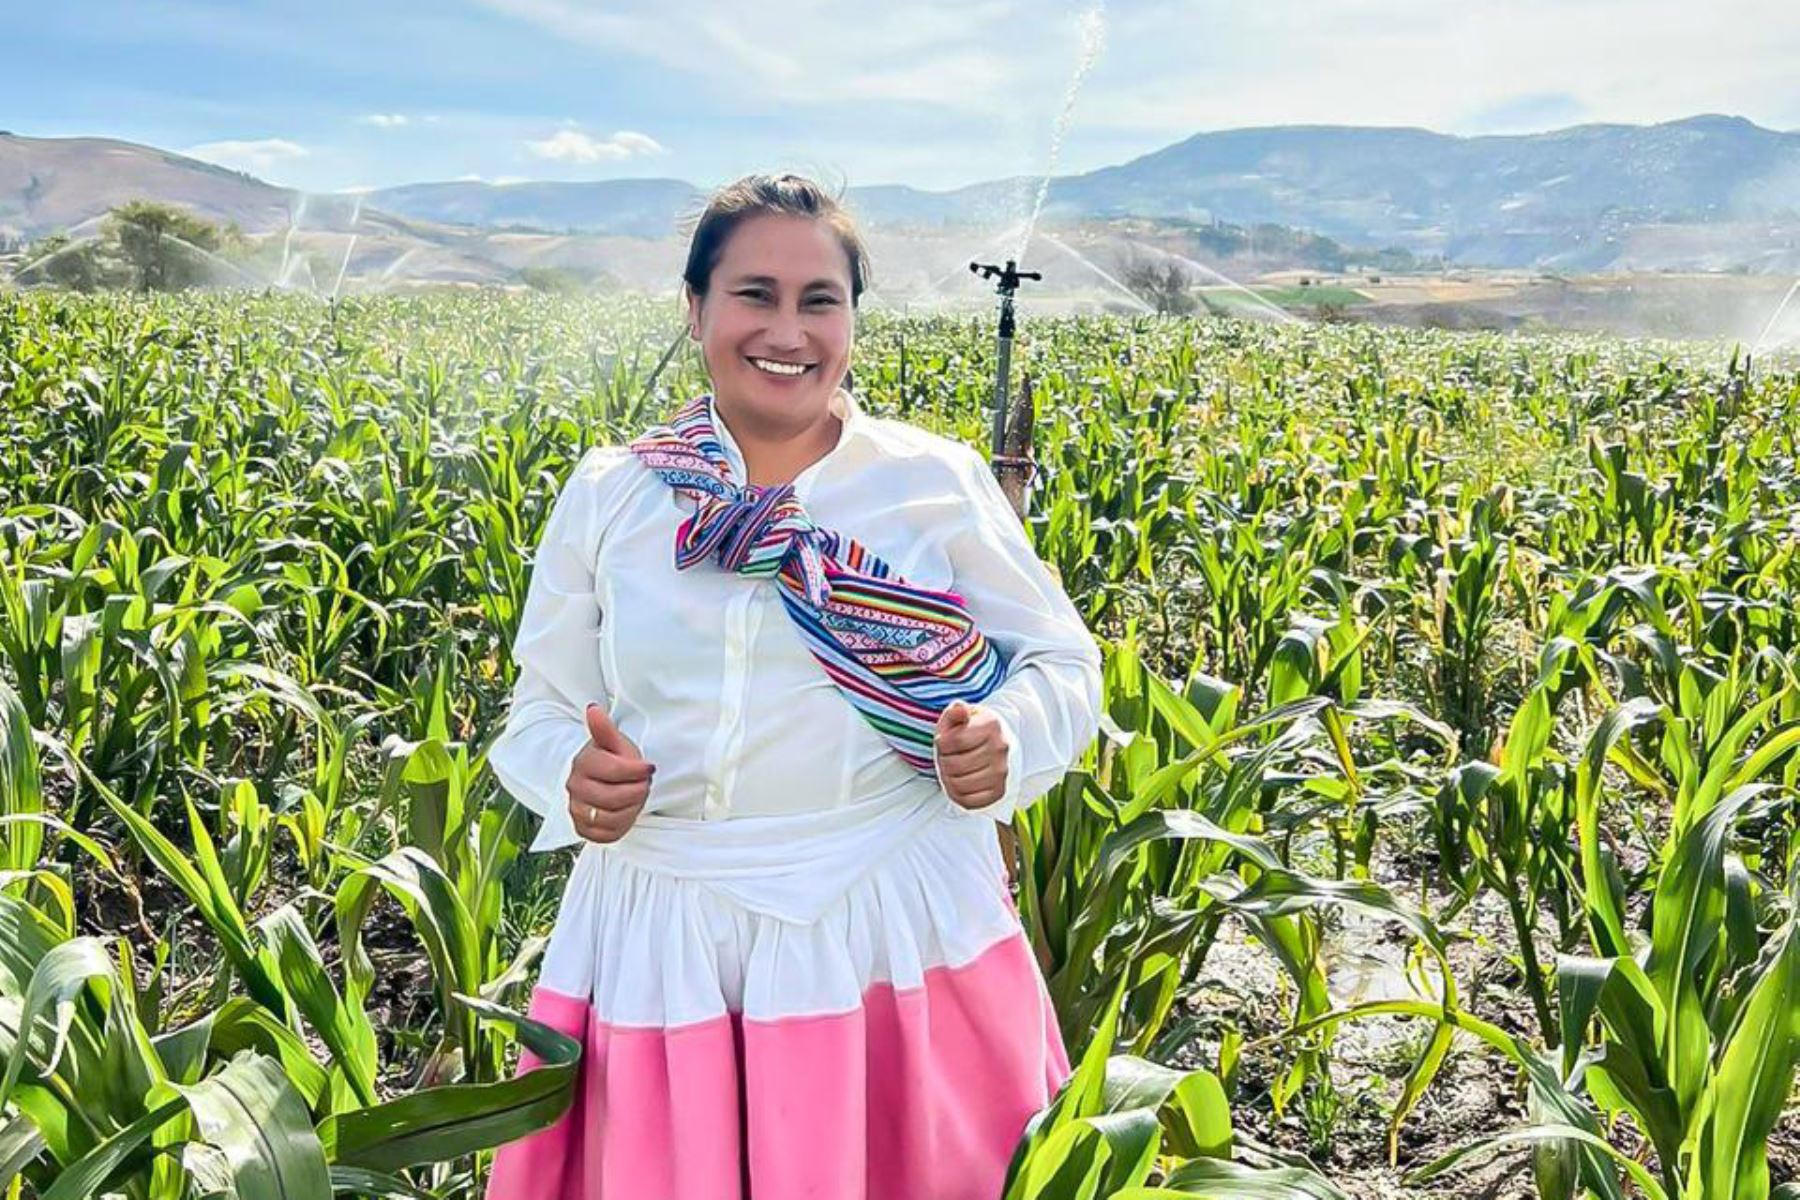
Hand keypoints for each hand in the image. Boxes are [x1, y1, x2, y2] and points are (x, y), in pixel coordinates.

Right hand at [566, 703, 653, 843]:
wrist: (601, 780)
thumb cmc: (612, 759)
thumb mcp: (614, 743)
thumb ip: (605, 729)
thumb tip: (593, 709)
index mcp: (583, 763)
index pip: (615, 770)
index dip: (637, 770)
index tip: (649, 768)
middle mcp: (575, 787)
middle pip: (613, 798)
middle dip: (636, 792)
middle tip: (644, 785)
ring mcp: (576, 809)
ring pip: (611, 818)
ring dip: (631, 809)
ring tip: (635, 797)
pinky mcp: (582, 829)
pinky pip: (606, 835)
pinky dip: (621, 825)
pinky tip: (625, 812)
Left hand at [933, 700, 1008, 809]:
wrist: (992, 745)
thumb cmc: (969, 730)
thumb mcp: (959, 716)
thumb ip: (955, 712)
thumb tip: (959, 708)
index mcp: (991, 725)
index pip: (954, 742)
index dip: (942, 743)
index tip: (944, 741)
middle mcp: (1001, 748)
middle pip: (955, 765)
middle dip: (944, 761)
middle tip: (948, 756)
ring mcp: (1002, 772)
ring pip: (959, 784)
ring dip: (949, 778)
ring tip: (953, 769)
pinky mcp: (998, 791)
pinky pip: (969, 801)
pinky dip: (958, 794)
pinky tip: (960, 782)